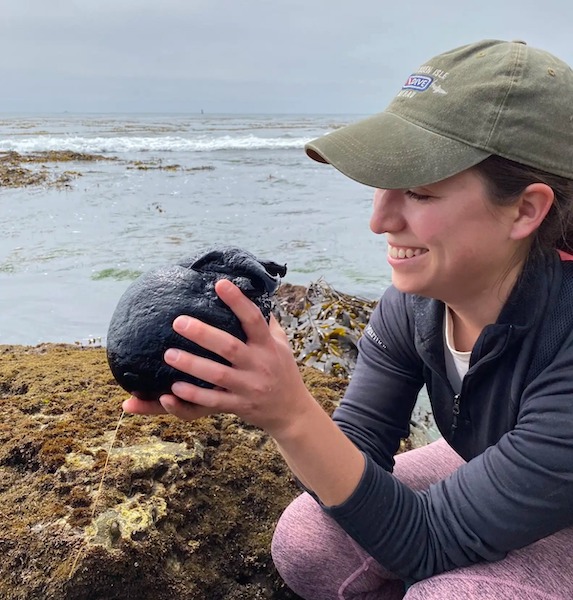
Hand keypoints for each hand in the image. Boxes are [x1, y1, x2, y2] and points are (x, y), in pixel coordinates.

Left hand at [126, 278, 313, 438]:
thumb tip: (253, 291)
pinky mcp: (240, 405)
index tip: (220, 284)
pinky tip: (173, 389)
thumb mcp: (280, 344)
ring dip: (192, 365)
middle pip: (230, 347)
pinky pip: (214, 401)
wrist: (292, 411)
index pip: (254, 319)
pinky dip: (194, 395)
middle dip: (203, 334)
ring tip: (169, 354)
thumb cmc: (282, 371)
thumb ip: (266, 322)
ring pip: (218, 375)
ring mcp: (249, 387)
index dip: (238, 301)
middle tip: (178, 322)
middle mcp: (258, 364)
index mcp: (267, 345)